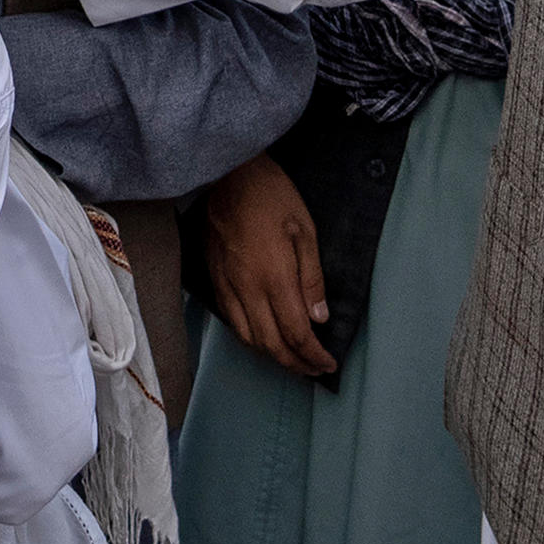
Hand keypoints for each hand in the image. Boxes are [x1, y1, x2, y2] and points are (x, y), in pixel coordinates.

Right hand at [194, 154, 334, 379]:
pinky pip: (231, 322)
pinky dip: (250, 339)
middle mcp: (247, 288)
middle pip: (271, 345)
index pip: (296, 332)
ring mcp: (227, 285)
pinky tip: (264, 338)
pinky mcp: (214, 279)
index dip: (314, 355)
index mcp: (274, 277)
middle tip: (315, 370)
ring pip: (248, 339)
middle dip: (296, 364)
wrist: (227, 173)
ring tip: (293, 360)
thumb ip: (312, 278)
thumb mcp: (305, 230)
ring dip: (272, 356)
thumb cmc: (271, 195)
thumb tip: (320, 317)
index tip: (329, 364)